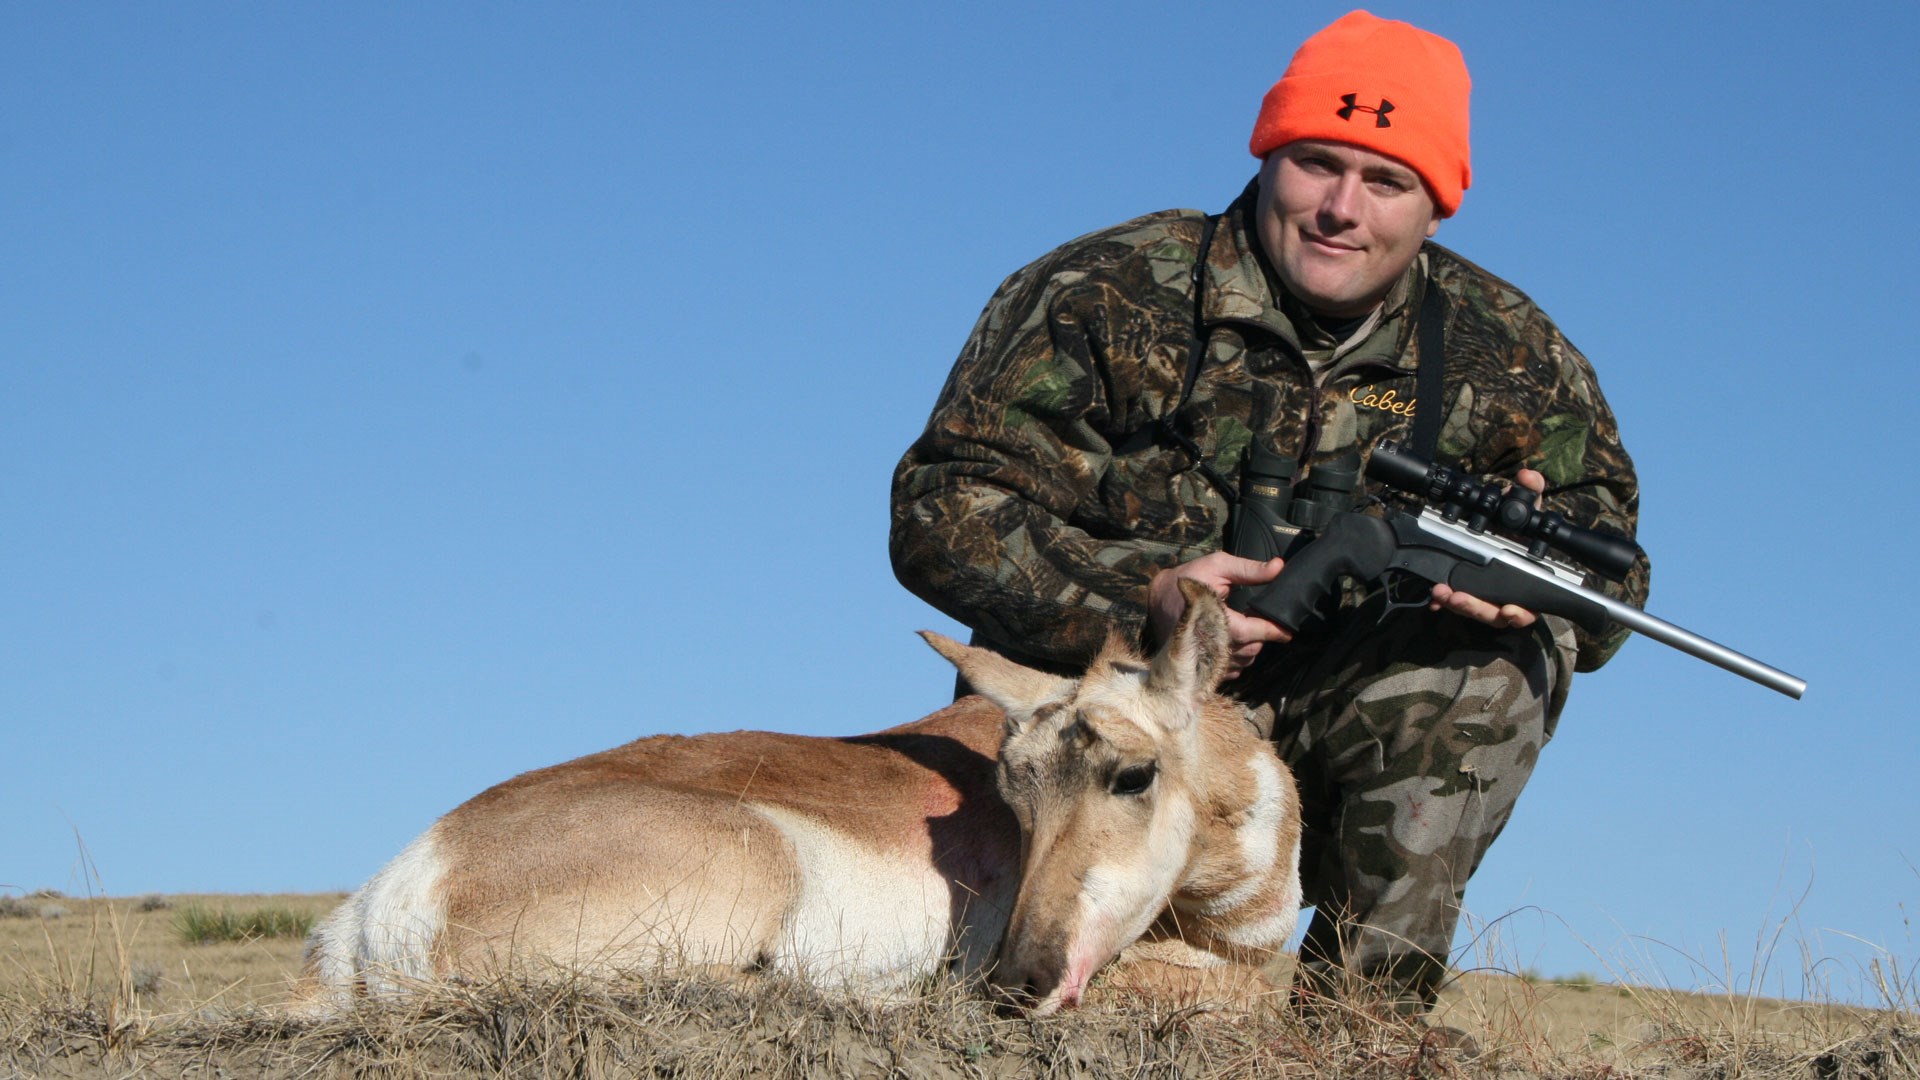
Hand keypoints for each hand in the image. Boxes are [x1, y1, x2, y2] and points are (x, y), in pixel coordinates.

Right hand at [1148, 552, 1291, 678]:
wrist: (1158, 599)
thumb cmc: (1188, 579)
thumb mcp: (1218, 566)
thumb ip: (1249, 569)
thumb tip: (1279, 567)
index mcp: (1215, 619)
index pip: (1253, 632)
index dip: (1273, 631)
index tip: (1288, 632)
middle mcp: (1209, 644)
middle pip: (1251, 649)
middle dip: (1261, 636)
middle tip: (1258, 619)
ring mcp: (1204, 658)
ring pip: (1243, 661)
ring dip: (1251, 647)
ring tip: (1244, 628)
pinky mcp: (1201, 667)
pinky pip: (1231, 670)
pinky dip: (1238, 658)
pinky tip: (1232, 641)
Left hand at [1427, 468, 1544, 628]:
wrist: (1496, 529)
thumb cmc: (1516, 528)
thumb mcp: (1525, 508)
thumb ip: (1530, 493)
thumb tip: (1529, 477)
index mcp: (1527, 583)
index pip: (1528, 608)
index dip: (1519, 614)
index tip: (1511, 611)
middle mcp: (1506, 595)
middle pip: (1494, 614)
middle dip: (1477, 609)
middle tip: (1460, 598)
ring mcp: (1485, 597)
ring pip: (1472, 610)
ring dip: (1457, 604)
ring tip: (1442, 593)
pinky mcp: (1464, 593)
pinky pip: (1453, 604)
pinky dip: (1443, 602)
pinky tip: (1434, 598)